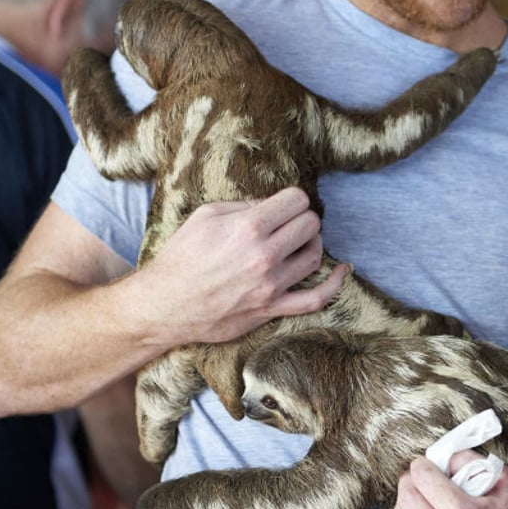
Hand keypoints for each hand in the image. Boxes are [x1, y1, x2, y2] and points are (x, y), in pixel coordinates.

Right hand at [129, 187, 347, 345]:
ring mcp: (271, 285)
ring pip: (315, 256)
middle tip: (290, 222)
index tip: (284, 205)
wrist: (165, 304)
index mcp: (248, 227)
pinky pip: (315, 299)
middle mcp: (264, 255)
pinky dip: (334, 284)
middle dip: (302, 219)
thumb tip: (271, 205)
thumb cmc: (181, 257)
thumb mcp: (205, 216)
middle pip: (310, 225)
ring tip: (300, 241)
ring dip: (312, 243)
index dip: (292, 199)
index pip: (296, 201)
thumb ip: (243, 206)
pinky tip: (342, 270)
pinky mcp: (272, 308)